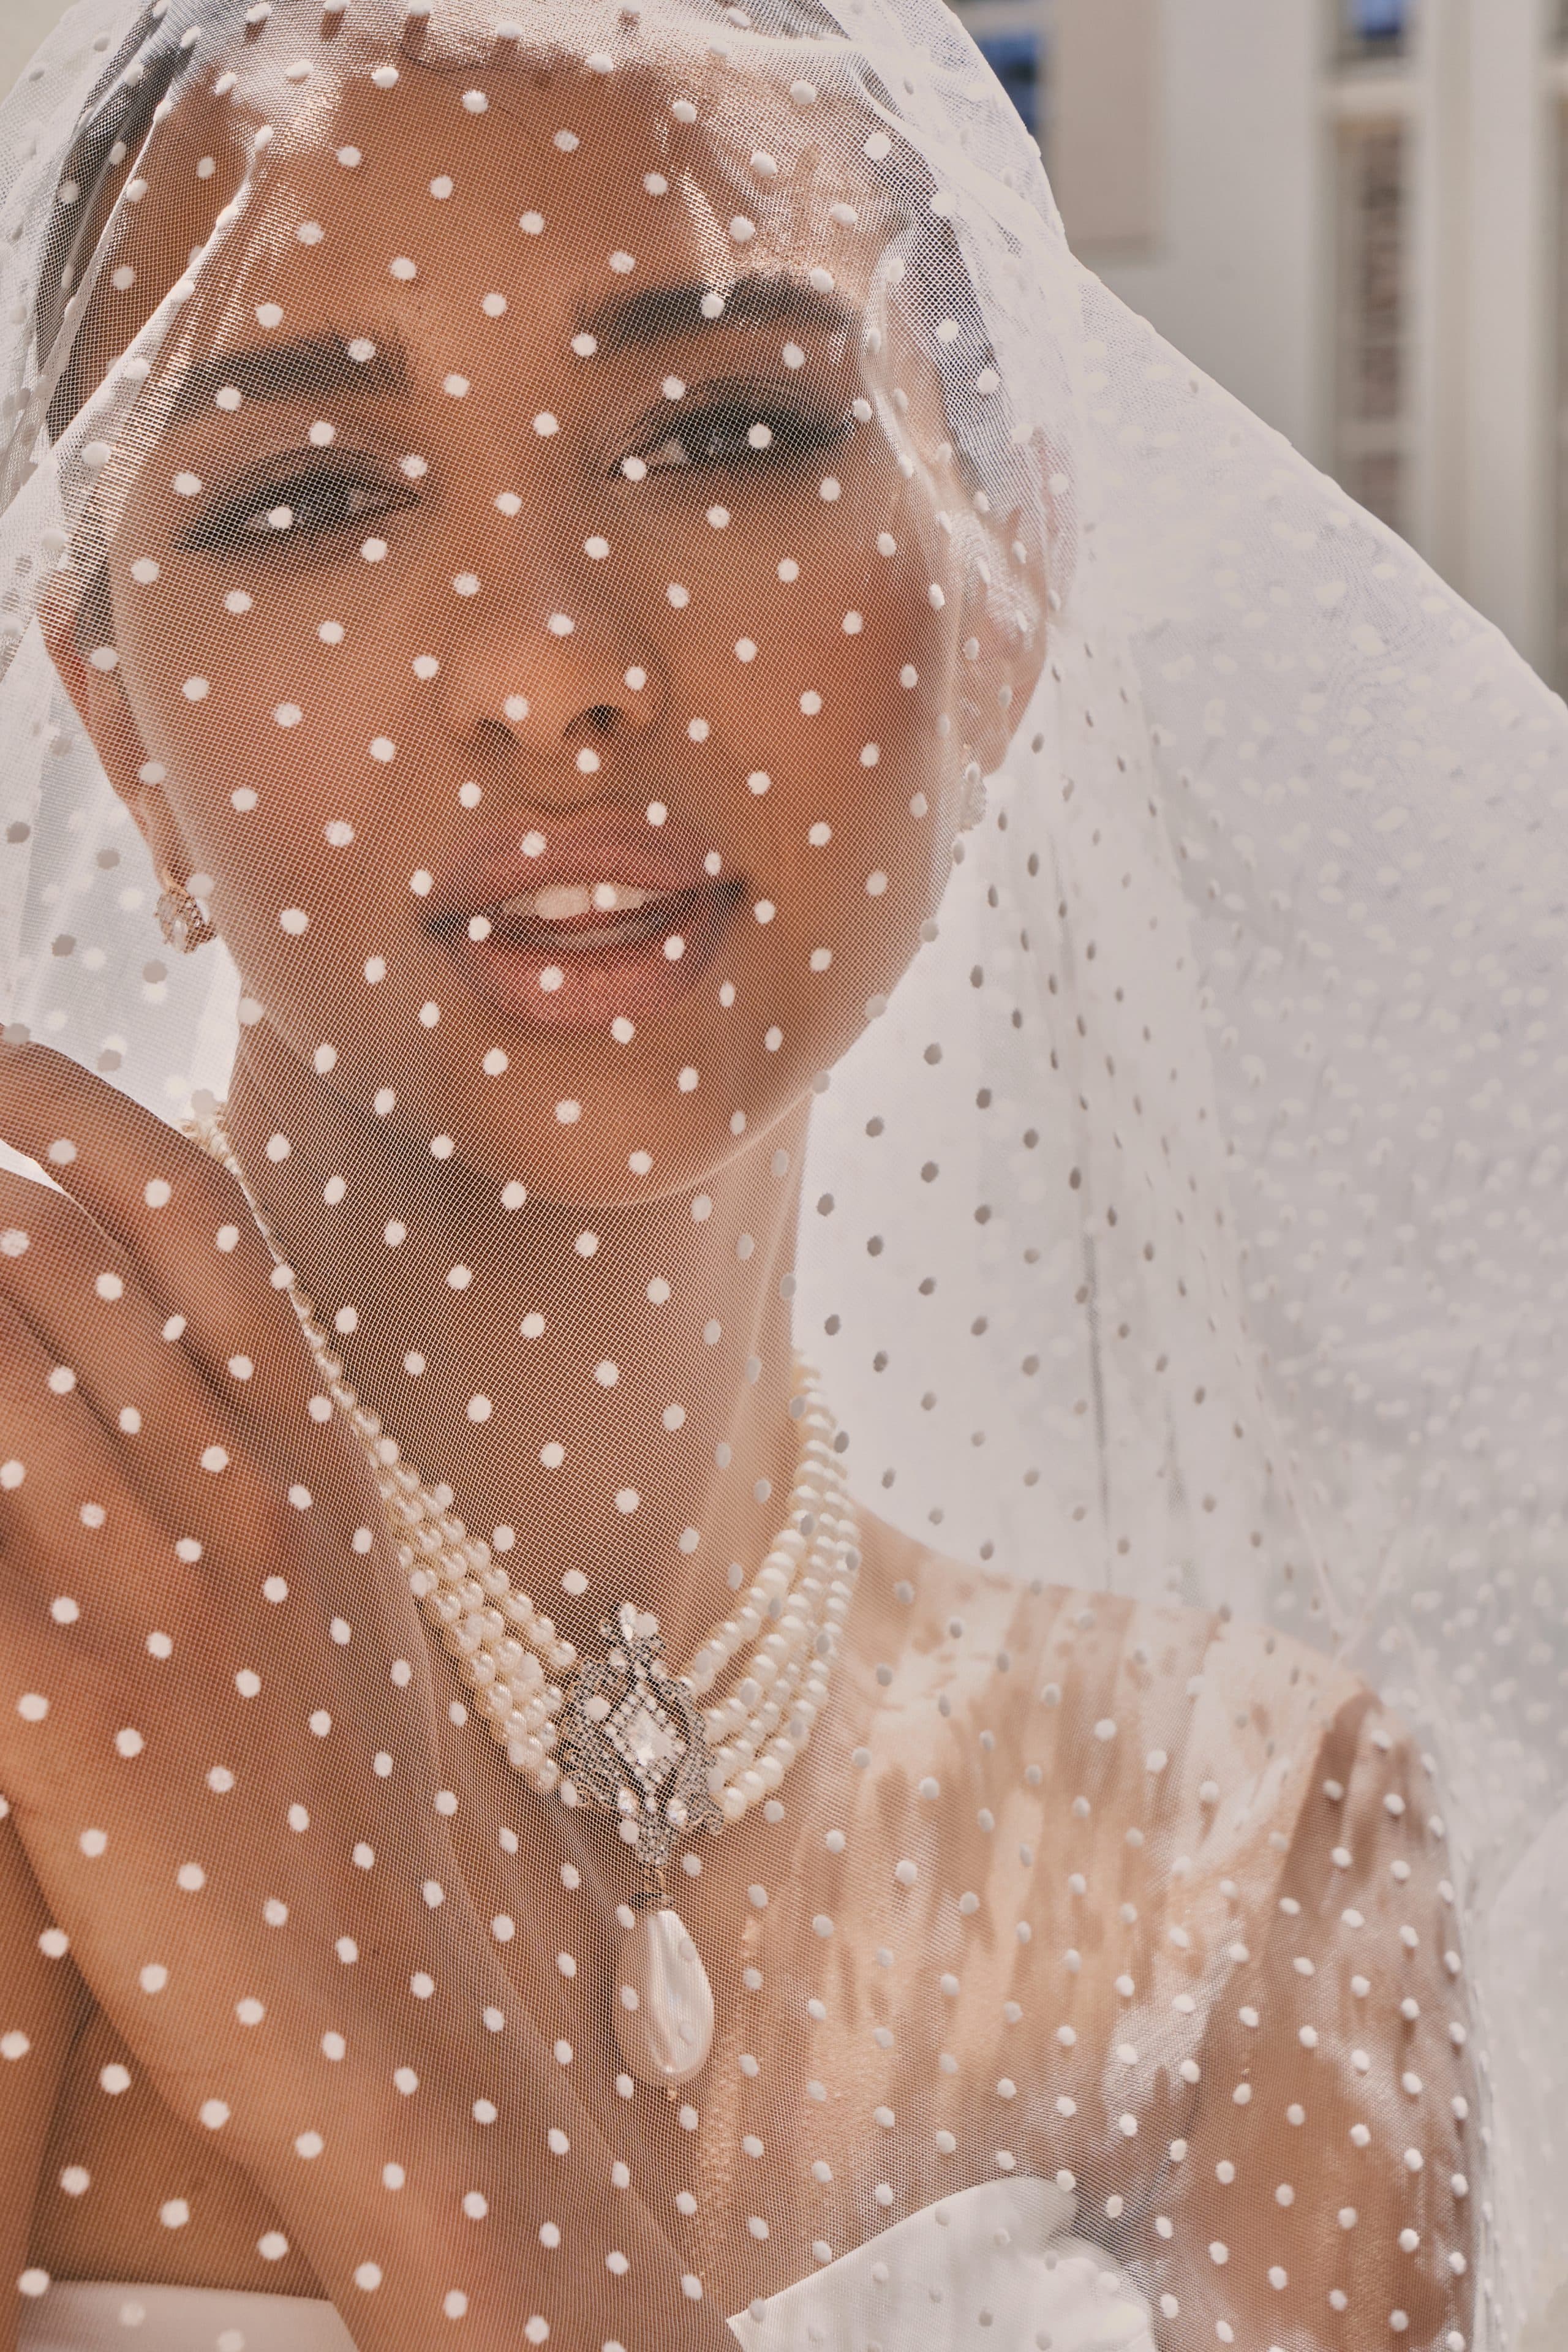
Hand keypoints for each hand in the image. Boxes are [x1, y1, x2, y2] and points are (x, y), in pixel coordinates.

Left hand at [0, 1045, 729, 2351]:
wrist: (383, 2005)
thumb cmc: (346, 1795)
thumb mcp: (339, 1585)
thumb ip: (265, 1450)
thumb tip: (182, 1336)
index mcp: (314, 1448)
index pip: (193, 1214)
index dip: (72, 1109)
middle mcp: (242, 1490)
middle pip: (66, 1262)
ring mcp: (160, 1594)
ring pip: (0, 1371)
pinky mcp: (70, 1712)